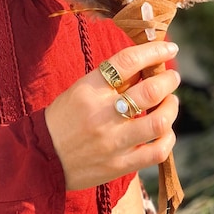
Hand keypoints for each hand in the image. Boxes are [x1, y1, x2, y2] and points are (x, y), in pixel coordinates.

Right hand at [45, 41, 180, 190]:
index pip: (128, 61)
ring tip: (171, 102)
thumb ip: (112, 81)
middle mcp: (103, 114)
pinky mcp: (119, 165)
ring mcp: (113, 142)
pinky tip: (165, 131)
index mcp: (89, 89)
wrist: (41, 158)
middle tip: (172, 76)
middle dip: (169, 79)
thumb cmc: (64, 118)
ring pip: (159, 122)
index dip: (154, 51)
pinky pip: (157, 152)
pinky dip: (168, 138)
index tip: (169, 48)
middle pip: (150, 90)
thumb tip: (147, 67)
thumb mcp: (81, 90)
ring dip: (171, 107)